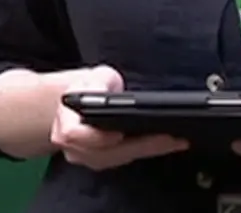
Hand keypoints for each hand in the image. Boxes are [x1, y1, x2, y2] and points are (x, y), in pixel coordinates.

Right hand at [50, 64, 187, 170]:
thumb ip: (98, 86)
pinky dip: (145, 151)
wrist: (81, 99)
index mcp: (65, 122)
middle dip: (139, 147)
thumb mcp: (93, 78)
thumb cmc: (90, 86)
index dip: (96, 137)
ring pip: (117, 159)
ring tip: (175, 141)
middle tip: (169, 139)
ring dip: (147, 151)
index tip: (118, 134)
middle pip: (105, 153)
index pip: (74, 136)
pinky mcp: (102, 162)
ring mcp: (87, 158)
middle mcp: (73, 147)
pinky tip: (165, 144)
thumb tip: (108, 98)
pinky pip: (124, 159)